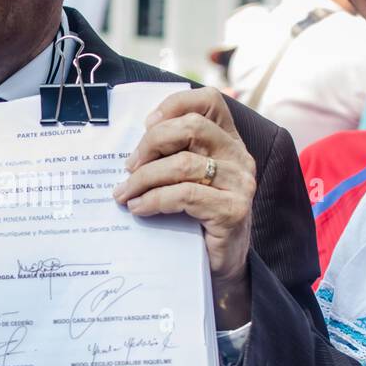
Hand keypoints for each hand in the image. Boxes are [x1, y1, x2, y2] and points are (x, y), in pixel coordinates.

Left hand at [112, 87, 254, 325]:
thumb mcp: (185, 180)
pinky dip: (154, 199)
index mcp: (228, 141)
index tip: (146, 123)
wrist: (219, 265)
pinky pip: (185, 195)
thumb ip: (171, 156)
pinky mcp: (233, 210)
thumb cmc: (195, 218)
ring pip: (183, 164)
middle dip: (151, 143)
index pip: (209, 101)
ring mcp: (240, 184)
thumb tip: (128, 151)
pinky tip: (139, 208)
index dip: (175, 104)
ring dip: (144, 178)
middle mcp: (239, 157)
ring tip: (124, 193)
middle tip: (128, 167)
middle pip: (191, 127)